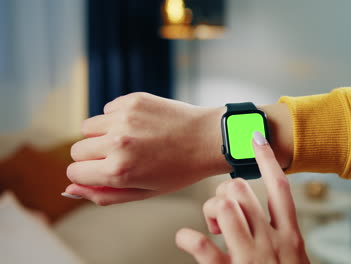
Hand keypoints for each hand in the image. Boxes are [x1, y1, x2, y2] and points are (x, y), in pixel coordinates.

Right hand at [63, 92, 228, 204]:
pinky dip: (117, 118)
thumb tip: (70, 188)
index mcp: (118, 171)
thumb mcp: (145, 192)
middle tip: (119, 157)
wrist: (208, 138)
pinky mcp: (132, 100)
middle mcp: (117, 143)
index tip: (101, 172)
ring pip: (88, 127)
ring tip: (129, 140)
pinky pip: (107, 110)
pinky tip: (141, 125)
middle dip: (91, 156)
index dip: (86, 174)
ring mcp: (124, 118)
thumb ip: (105, 194)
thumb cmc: (179, 170)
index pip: (74, 171)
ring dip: (102, 135)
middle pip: (77, 149)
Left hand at [175, 131, 308, 263]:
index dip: (267, 159)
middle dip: (225, 190)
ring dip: (210, 210)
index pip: (280, 188)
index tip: (255, 137)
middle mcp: (272, 242)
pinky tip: (186, 239)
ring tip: (212, 225)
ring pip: (224, 207)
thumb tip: (271, 227)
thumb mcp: (298, 259)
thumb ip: (286, 241)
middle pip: (243, 190)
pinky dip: (187, 237)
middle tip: (222, 206)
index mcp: (291, 238)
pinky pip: (202, 245)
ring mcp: (251, 257)